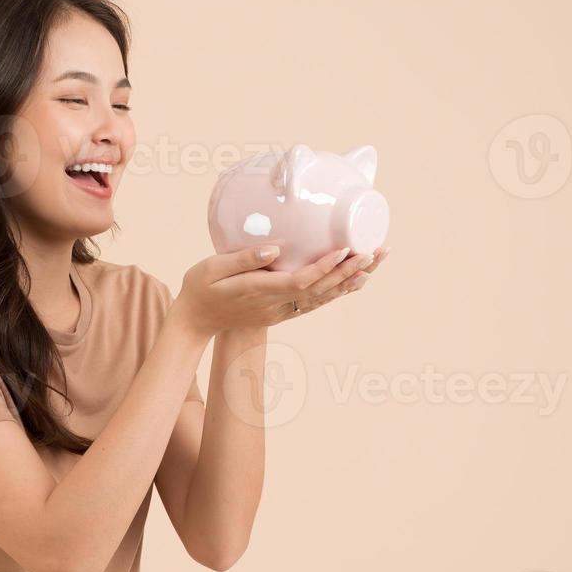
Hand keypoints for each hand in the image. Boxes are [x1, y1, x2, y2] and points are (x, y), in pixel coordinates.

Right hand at [171, 244, 386, 337]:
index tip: (345, 250)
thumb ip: (243, 259)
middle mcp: (274, 305)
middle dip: (350, 271)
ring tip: (375, 263)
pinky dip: (337, 292)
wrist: (195, 321)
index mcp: (258, 291)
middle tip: (376, 252)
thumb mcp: (212, 268)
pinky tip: (353, 281)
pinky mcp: (280, 313)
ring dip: (350, 281)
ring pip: (322, 298)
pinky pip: (315, 303)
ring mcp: (279, 312)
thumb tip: (274, 250)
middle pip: (320, 290)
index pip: (300, 281)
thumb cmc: (200, 288)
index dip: (325, 267)